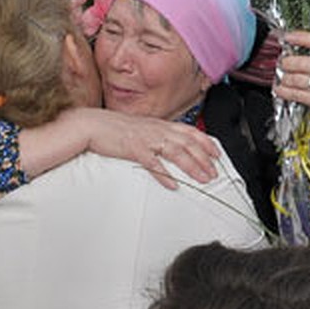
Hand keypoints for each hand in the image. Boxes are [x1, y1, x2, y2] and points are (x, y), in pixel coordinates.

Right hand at [82, 110, 220, 189]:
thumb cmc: (114, 128)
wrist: (92, 124)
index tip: (217, 153)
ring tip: (202, 179)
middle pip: (188, 143)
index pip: (190, 131)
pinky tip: (173, 184)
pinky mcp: (134, 149)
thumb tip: (169, 146)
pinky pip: (153, 163)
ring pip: (176, 152)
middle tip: (214, 173)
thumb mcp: (141, 128)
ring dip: (192, 166)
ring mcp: (146, 139)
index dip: (206, 142)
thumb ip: (157, 135)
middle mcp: (157, 130)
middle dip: (204, 159)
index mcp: (160, 124)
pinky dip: (165, 175)